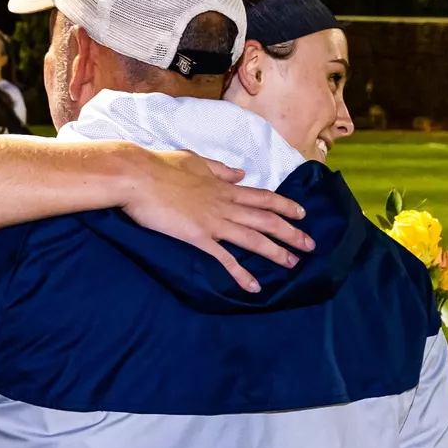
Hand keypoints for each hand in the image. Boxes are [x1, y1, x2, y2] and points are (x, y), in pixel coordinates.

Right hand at [120, 147, 312, 293]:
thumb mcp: (195, 161)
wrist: (137, 176)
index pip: (262, 196)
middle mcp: (225, 204)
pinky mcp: (198, 236)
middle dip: (291, 233)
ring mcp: (213, 221)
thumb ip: (219, 169)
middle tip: (310, 246)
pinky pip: (225, 258)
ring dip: (276, 252)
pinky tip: (254, 286)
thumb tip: (239, 173)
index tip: (302, 214)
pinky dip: (241, 273)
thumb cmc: (160, 166)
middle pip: (266, 219)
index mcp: (223, 186)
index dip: (285, 205)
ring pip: (253, 238)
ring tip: (293, 264)